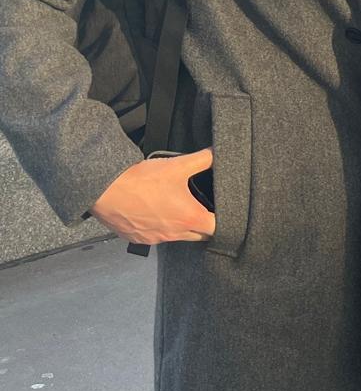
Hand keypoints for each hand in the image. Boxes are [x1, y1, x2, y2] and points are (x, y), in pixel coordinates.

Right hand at [90, 149, 215, 244]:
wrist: (104, 190)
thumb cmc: (141, 180)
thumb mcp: (178, 165)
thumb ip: (204, 158)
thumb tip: (220, 151)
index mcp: (189, 218)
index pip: (218, 229)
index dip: (225, 221)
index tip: (224, 212)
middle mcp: (174, 234)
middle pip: (201, 236)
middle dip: (206, 225)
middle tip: (205, 209)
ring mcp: (156, 239)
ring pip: (179, 237)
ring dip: (182, 226)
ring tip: (179, 208)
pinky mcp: (139, 239)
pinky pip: (157, 238)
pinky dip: (161, 228)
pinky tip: (157, 213)